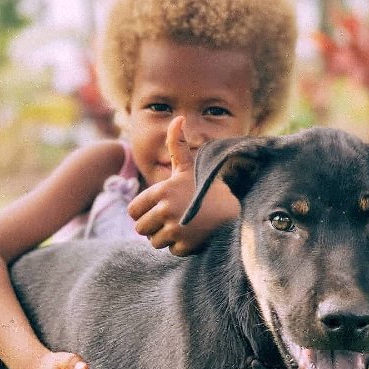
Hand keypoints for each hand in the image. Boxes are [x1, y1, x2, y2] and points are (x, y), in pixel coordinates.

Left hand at [128, 117, 204, 254]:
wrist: (236, 210)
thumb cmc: (208, 188)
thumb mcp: (189, 167)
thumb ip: (176, 144)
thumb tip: (177, 117)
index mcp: (161, 190)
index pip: (133, 211)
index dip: (144, 213)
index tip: (160, 210)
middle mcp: (165, 209)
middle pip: (141, 230)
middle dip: (154, 228)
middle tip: (172, 222)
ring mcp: (176, 228)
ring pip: (155, 242)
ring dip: (167, 239)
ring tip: (184, 227)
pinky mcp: (186, 245)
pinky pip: (172, 251)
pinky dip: (182, 248)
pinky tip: (195, 236)